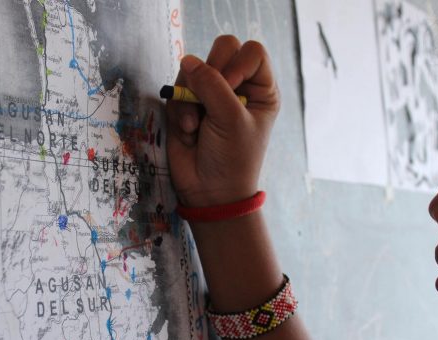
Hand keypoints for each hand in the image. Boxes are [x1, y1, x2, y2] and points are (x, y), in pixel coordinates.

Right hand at [166, 35, 279, 207]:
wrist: (210, 192)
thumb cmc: (232, 158)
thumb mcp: (230, 119)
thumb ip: (212, 85)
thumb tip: (188, 60)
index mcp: (260, 89)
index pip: (251, 52)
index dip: (237, 63)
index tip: (231, 87)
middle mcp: (237, 87)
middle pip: (222, 49)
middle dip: (210, 72)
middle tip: (209, 98)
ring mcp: (211, 94)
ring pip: (193, 68)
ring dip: (191, 96)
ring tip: (196, 125)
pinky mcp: (187, 105)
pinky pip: (177, 90)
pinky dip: (179, 110)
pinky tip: (188, 132)